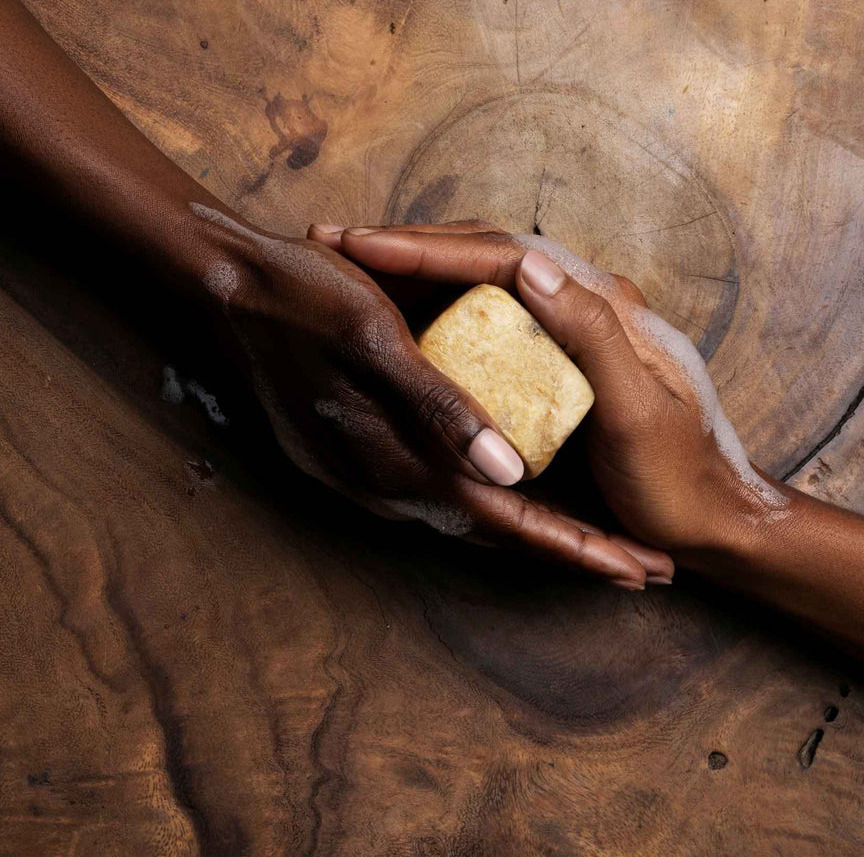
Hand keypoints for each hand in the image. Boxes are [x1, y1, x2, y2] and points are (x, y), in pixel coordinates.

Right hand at [182, 204, 670, 587]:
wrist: (222, 293)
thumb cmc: (302, 300)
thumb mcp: (372, 341)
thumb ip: (439, 408)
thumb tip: (507, 470)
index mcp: (395, 461)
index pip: (508, 520)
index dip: (577, 546)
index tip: (639, 569)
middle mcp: (384, 487)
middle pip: (498, 532)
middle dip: (572, 551)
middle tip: (641, 570)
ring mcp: (367, 479)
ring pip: (471, 516)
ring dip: (538, 531)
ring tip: (604, 542)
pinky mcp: (359, 460)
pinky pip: (442, 494)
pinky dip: (493, 502)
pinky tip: (519, 493)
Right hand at [323, 223, 788, 552]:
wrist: (717, 521)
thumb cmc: (680, 476)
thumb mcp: (636, 409)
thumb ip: (589, 336)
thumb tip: (532, 266)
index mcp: (602, 309)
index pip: (504, 259)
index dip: (430, 250)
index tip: (364, 244)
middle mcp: (583, 310)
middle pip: (483, 263)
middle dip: (412, 250)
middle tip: (343, 242)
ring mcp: (564, 340)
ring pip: (478, 293)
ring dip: (418, 275)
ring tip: (357, 263)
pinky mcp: (558, 371)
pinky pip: (485, 330)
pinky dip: (438, 315)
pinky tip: (402, 314)